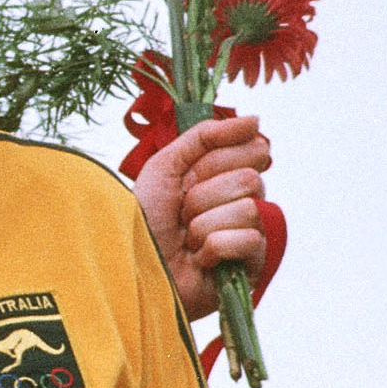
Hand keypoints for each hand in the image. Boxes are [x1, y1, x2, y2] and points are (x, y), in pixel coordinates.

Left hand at [135, 114, 270, 321]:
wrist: (131, 268)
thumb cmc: (144, 221)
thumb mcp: (165, 167)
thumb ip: (205, 136)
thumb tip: (255, 119)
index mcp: (223, 174)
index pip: (251, 149)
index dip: (215, 162)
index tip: (186, 180)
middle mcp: (241, 200)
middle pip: (249, 179)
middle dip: (203, 197)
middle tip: (180, 216)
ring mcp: (249, 232)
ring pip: (249, 209)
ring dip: (204, 226)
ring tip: (186, 242)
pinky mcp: (251, 265)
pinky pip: (248, 240)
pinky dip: (214, 249)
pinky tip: (199, 261)